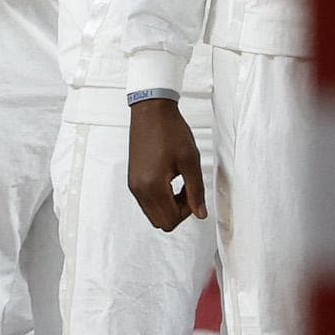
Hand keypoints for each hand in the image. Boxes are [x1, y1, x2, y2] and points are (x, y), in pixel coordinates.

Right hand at [128, 97, 207, 231]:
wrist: (151, 111)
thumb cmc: (170, 131)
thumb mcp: (190, 161)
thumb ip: (196, 191)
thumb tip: (201, 213)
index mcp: (152, 186)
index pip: (171, 220)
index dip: (187, 211)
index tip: (193, 191)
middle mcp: (139, 190)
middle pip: (161, 222)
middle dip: (178, 212)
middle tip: (188, 190)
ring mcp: (133, 185)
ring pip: (153, 214)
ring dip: (170, 206)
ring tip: (180, 183)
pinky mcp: (133, 180)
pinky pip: (147, 202)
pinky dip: (161, 199)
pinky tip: (170, 180)